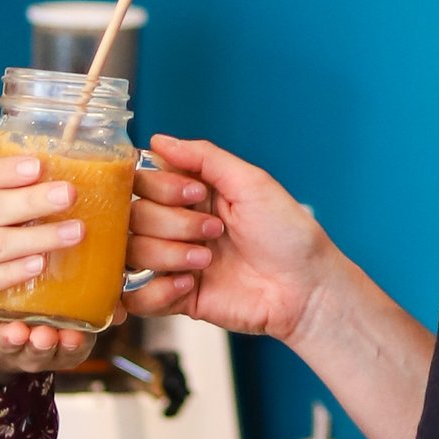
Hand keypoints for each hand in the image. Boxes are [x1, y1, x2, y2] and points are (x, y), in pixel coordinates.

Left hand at [0, 310, 95, 383]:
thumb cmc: (33, 311)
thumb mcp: (64, 309)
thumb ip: (89, 301)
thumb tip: (121, 289)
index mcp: (58, 344)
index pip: (72, 350)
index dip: (74, 346)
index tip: (75, 336)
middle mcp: (33, 351)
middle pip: (40, 354)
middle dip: (43, 346)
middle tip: (44, 335)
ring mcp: (4, 348)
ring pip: (10, 349)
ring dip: (12, 341)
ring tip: (13, 330)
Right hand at [125, 133, 336, 338]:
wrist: (306, 289)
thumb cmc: (288, 235)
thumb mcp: (251, 183)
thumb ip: (204, 157)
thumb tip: (158, 139)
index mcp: (192, 194)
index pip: (142, 181)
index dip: (161, 188)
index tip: (196, 196)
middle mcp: (177, 224)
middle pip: (133, 216)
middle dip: (173, 224)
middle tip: (214, 232)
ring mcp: (174, 262)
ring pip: (133, 252)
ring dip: (169, 255)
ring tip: (207, 260)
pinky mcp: (176, 298)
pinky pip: (137, 297)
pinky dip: (158, 291)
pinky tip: (189, 286)